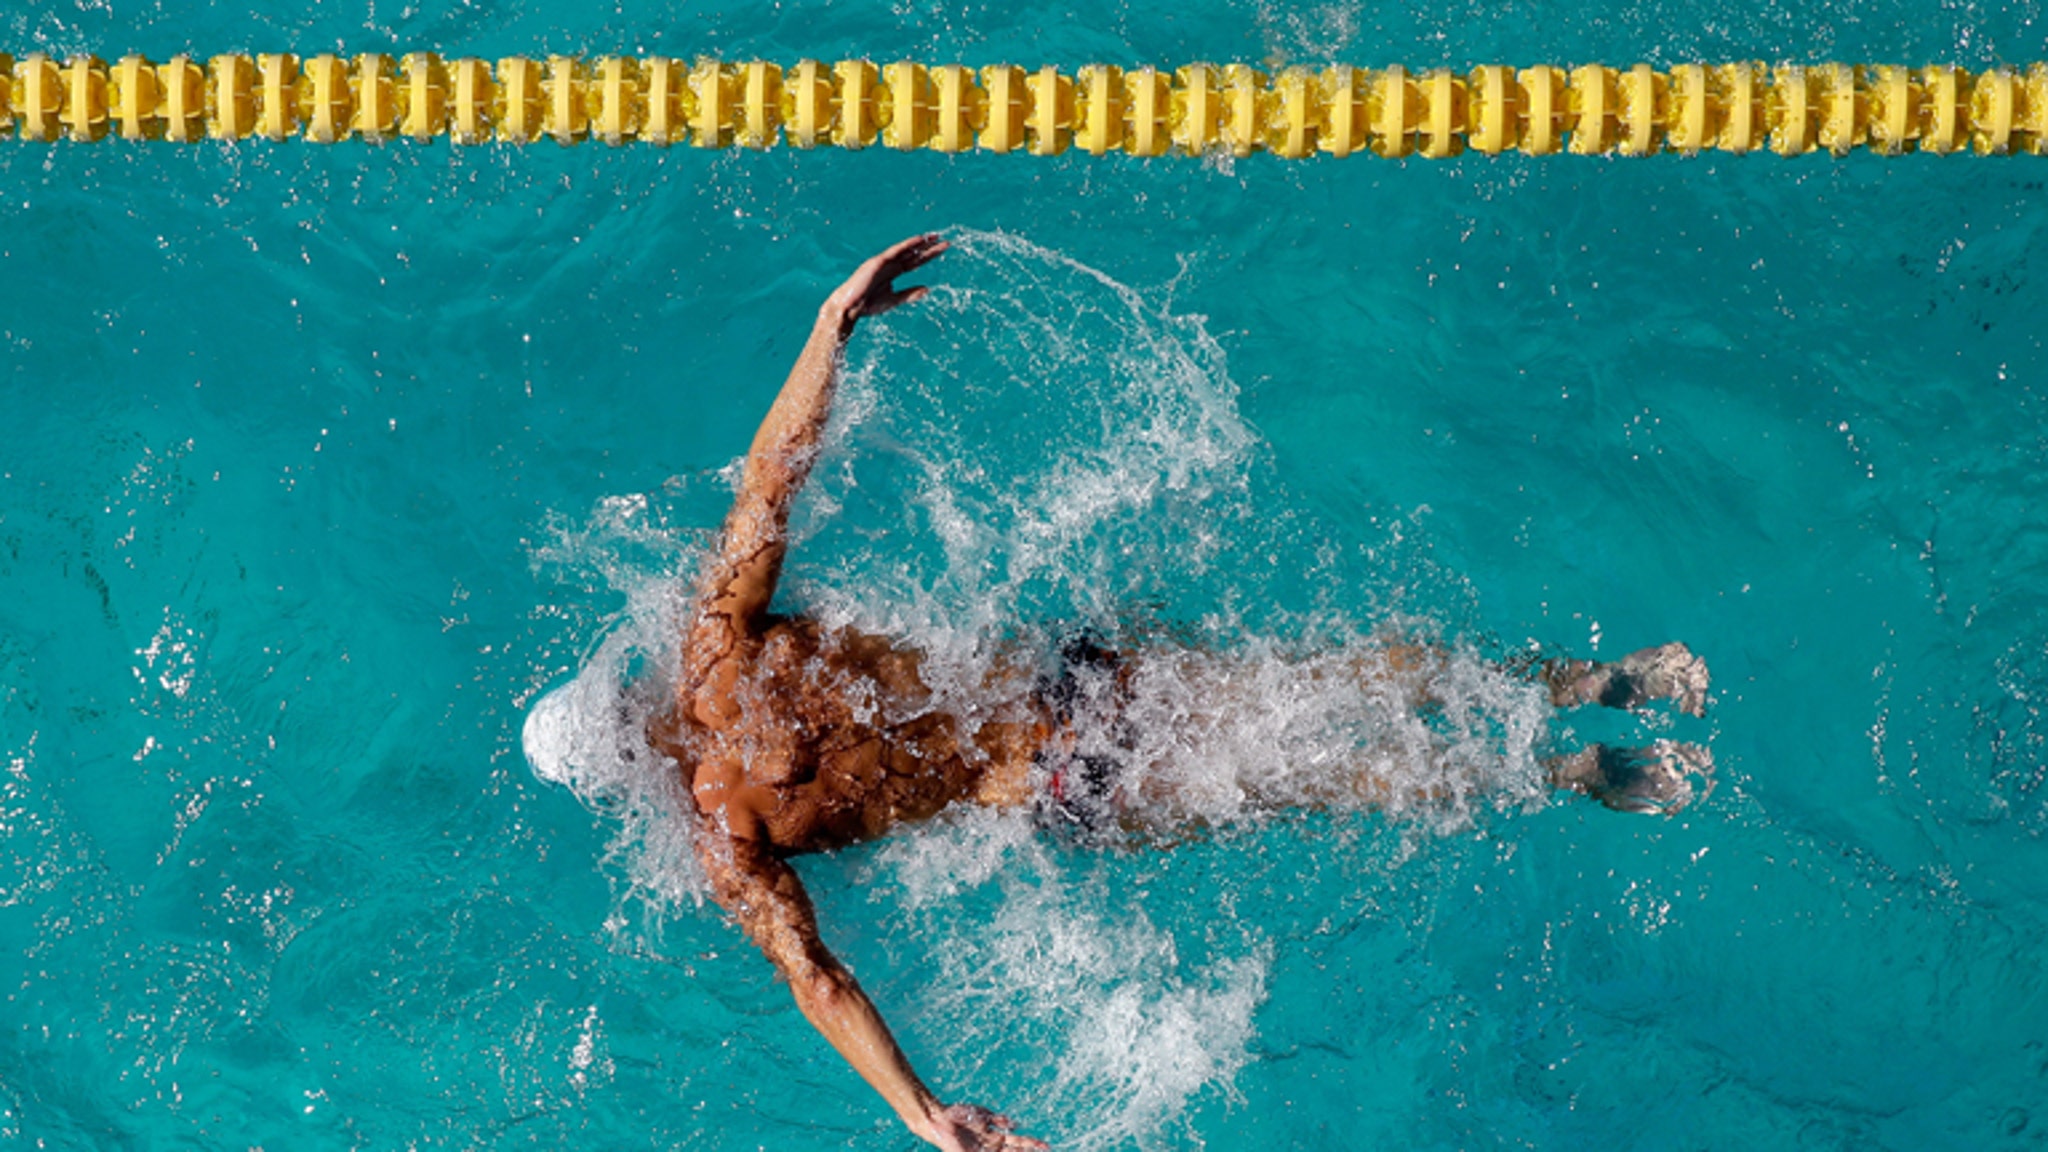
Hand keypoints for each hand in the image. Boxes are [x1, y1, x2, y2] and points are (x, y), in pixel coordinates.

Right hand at [823, 233, 948, 327]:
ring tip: (934, 237)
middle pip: (913, 254)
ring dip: (920, 243)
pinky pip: (895, 251)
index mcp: (893, 272)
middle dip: (929, 247)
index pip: (915, 261)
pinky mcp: (878, 262)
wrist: (849, 308)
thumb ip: (910, 294)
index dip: (929, 255)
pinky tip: (919, 240)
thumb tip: (928, 289)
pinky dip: (907, 245)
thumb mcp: (894, 300)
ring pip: (906, 250)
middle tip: (945, 241)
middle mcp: (890, 264)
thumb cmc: (868, 305)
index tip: (943, 249)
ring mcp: (884, 261)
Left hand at [922, 1102, 1048, 1151]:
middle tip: (1046, 1151)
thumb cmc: (958, 1115)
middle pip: (1014, 1151)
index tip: (1046, 1146)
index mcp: (993, 1136)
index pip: (1017, 1143)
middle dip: (1028, 1151)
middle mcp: (990, 1147)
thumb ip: (998, 1119)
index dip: (1031, 1144)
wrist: (938, 1118)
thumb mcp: (982, 1115)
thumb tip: (1016, 1125)